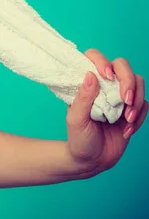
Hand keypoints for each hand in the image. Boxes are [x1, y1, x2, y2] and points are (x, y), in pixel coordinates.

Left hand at [66, 48, 147, 176]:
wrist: (92, 161)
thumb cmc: (79, 138)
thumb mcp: (76, 119)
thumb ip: (83, 98)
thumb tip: (90, 74)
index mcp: (86, 82)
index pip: (95, 57)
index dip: (103, 61)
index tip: (107, 76)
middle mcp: (104, 84)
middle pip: (122, 66)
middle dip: (128, 81)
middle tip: (125, 100)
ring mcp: (119, 96)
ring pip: (138, 82)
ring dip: (136, 100)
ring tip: (127, 119)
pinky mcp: (131, 110)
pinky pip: (144, 104)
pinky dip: (140, 116)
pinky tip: (127, 130)